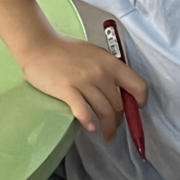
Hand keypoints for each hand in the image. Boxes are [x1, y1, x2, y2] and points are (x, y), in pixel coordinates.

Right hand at [18, 36, 147, 139]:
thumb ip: (110, 70)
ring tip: (107, 134)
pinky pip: (82, 110)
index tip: (136, 108)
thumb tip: (122, 90)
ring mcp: (84, 81)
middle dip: (119, 119)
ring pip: (104, 111)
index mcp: (111, 63)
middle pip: (119, 104)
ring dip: (108, 127)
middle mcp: (101, 73)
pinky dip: (88, 121)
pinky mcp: (66, 89)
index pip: (138, 85)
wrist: (39, 45)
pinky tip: (90, 127)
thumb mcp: (96, 54)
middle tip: (115, 126)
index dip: (140, 100)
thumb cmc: (67, 50)